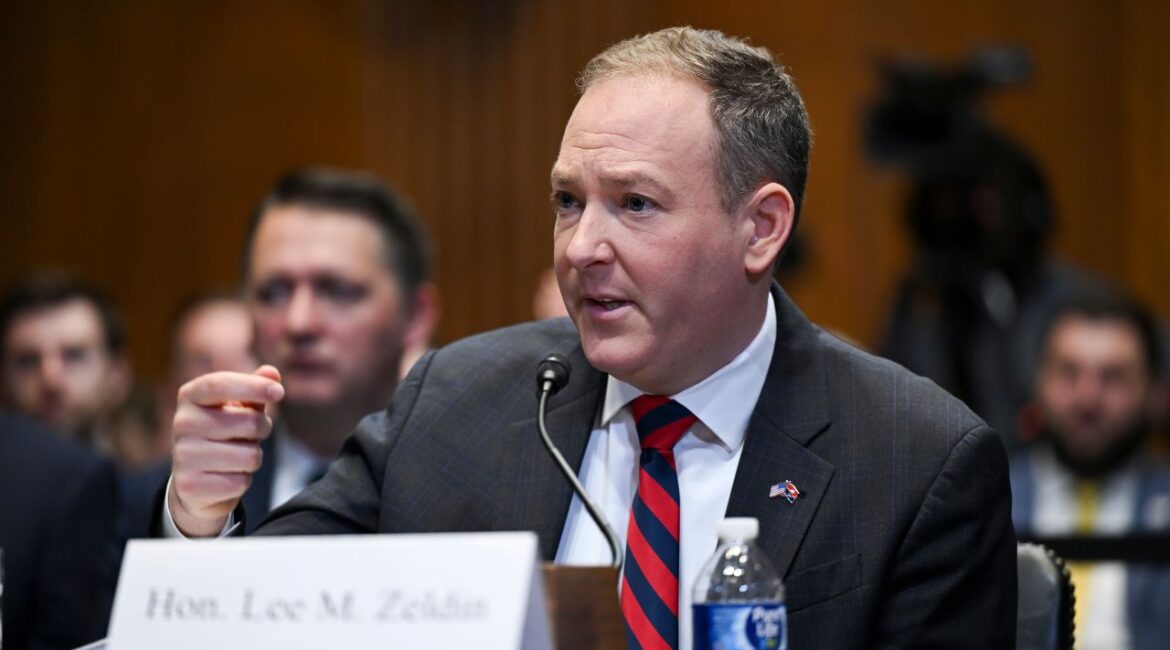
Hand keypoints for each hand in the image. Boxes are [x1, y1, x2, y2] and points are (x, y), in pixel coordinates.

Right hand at [168, 365, 283, 536]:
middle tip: (250, 434)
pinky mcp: (190, 485)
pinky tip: (226, 476)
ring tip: (236, 456)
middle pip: (247, 422)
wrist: (196, 482)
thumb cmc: (224, 434)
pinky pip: (240, 482)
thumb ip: (255, 390)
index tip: (279, 392)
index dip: (253, 386)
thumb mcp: (238, 408)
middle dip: (262, 429)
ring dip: (253, 457)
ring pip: (249, 456)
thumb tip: (271, 373)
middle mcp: (182, 422)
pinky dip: (242, 481)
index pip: (220, 384)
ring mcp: (183, 455)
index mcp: (190, 395)